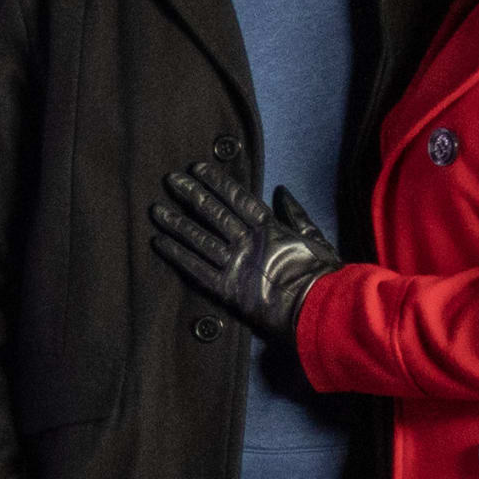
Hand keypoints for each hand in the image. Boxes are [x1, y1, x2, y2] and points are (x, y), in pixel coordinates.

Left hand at [151, 157, 342, 338]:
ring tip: (156, 209)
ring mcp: (235, 264)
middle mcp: (247, 241)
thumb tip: (282, 191)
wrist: (319, 309)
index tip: (197, 168)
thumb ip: (296, 215)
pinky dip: (176, 254)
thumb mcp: (314, 239)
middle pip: (213, 212)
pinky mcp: (225, 288)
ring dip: (176, 223)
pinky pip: (195, 268)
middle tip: (170, 179)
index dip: (215, 182)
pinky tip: (159, 241)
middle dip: (190, 194)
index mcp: (269, 228)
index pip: (236, 198)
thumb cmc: (322, 276)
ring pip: (199, 238)